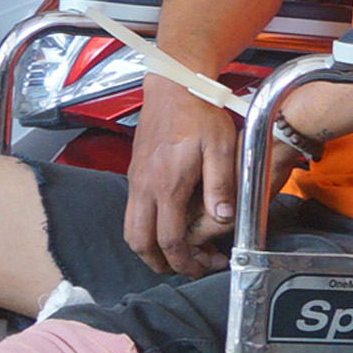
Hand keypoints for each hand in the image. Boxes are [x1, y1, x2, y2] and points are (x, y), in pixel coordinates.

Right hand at [124, 87, 242, 273]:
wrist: (175, 85)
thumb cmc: (200, 113)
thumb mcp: (221, 147)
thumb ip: (221, 184)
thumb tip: (222, 218)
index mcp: (167, 184)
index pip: (169, 239)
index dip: (185, 261)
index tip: (203, 267)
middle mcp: (145, 186)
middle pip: (140, 242)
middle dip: (161, 264)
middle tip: (188, 268)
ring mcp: (136, 180)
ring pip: (131, 230)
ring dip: (150, 250)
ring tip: (179, 254)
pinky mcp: (136, 174)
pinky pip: (133, 213)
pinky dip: (146, 230)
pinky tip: (170, 226)